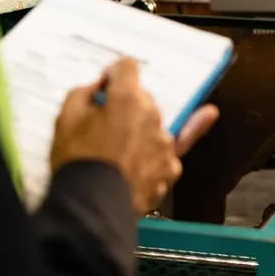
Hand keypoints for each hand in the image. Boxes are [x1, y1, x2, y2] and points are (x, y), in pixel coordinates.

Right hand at [51, 58, 217, 214]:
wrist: (92, 208)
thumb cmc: (76, 160)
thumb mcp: (66, 119)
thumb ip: (83, 94)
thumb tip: (98, 89)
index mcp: (127, 98)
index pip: (128, 67)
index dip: (114, 76)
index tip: (104, 89)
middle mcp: (153, 115)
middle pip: (142, 99)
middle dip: (126, 106)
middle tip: (105, 126)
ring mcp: (165, 143)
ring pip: (155, 126)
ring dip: (142, 130)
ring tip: (120, 150)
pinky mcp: (170, 168)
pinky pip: (171, 151)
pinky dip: (176, 141)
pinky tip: (208, 114)